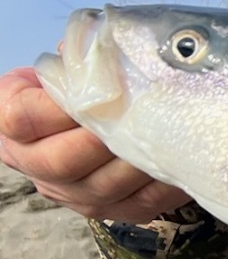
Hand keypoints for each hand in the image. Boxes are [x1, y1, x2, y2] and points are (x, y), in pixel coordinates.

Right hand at [0, 67, 189, 221]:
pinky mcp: (115, 211)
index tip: (89, 90)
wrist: (80, 131)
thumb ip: (77, 63)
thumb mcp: (62, 73)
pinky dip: (164, 182)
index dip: (57, 107)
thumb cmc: (74, 94)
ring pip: (104, 188)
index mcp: (15, 128)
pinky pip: (141, 203)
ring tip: (163, 136)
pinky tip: (180, 160)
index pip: (24, 119)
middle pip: (61, 162)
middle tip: (132, 116)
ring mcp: (76, 196)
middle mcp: (37, 167)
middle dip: (100, 140)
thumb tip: (106, 47)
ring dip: (136, 162)